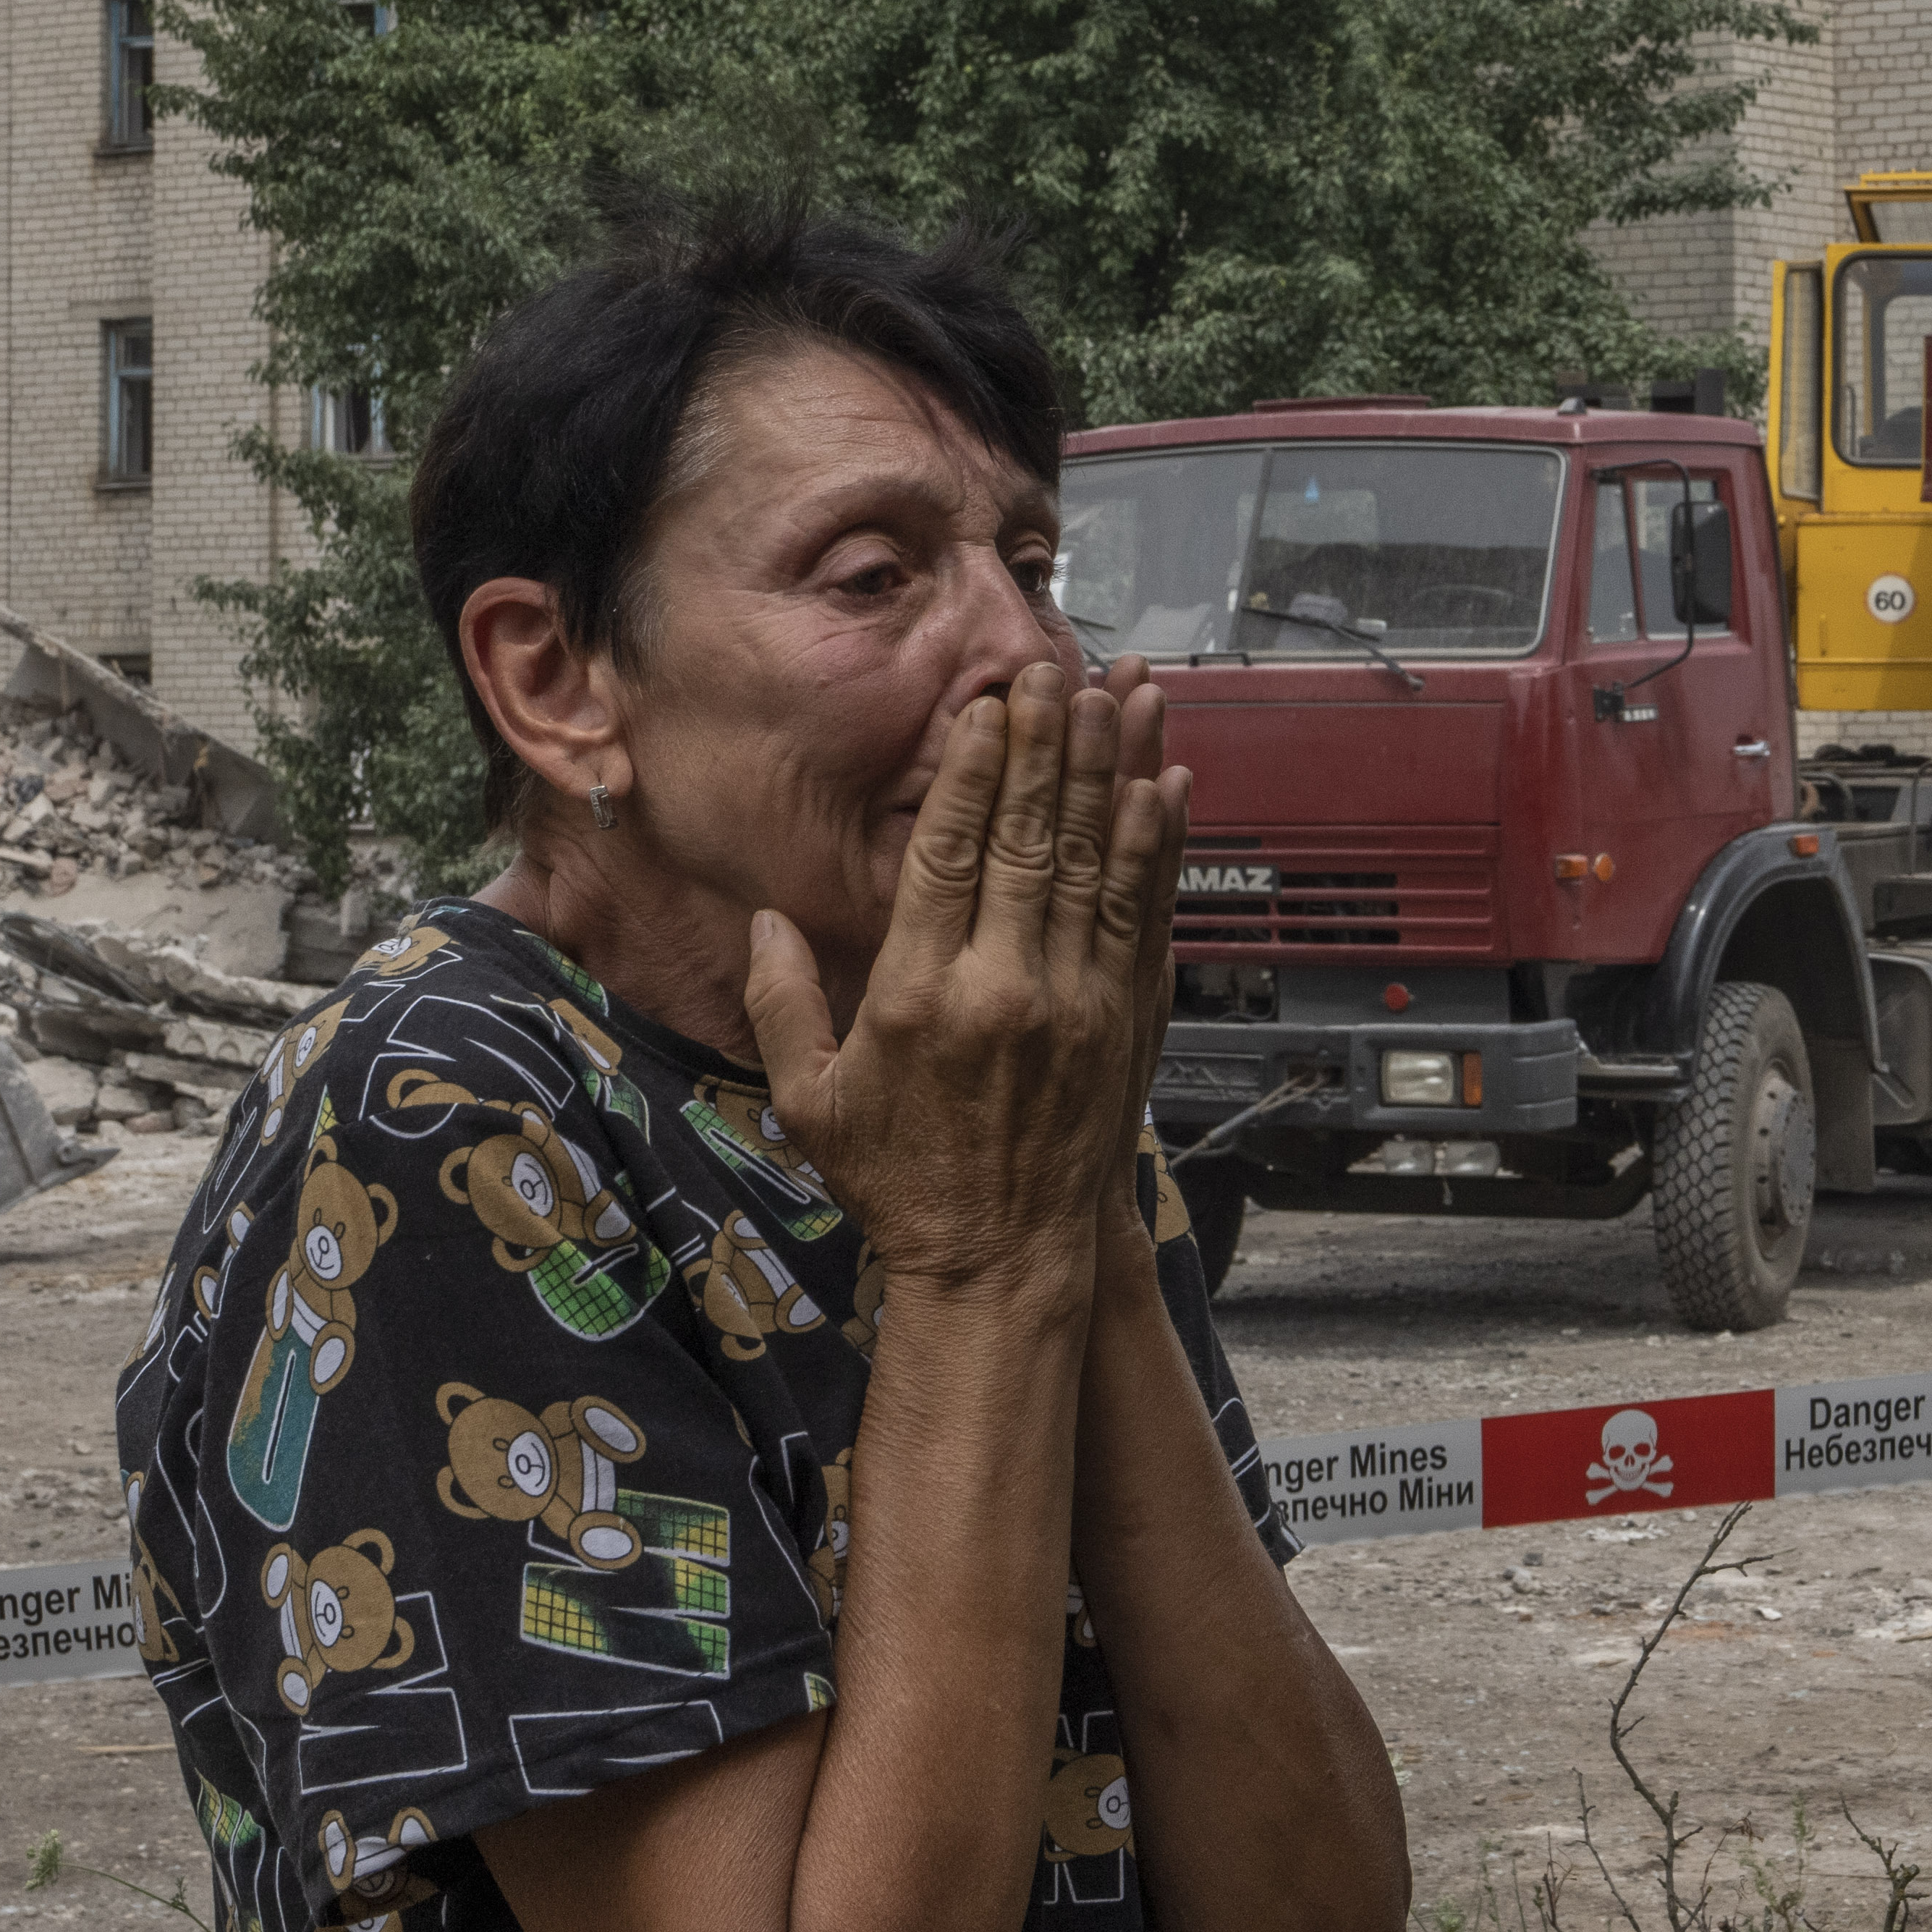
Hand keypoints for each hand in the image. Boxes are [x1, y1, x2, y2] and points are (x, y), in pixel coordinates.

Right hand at [746, 663, 1176, 1300]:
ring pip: (1097, 862)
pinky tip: (1167, 786)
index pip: (947, 855)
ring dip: (1109, 771)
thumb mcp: (810, 1099)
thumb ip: (780, 1003)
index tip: (984, 710)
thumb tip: (764, 918)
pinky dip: (1157, 846)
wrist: (1001, 1260)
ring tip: (1118, 697)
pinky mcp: (1126, 1023)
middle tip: (1052, 671)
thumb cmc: (900, 1181)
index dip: (971, 773)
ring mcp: (1075, 1004)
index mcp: (918, 997)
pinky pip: (1144, 914)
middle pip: (1028, 839)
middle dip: (1043, 747)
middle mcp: (1003, 989)